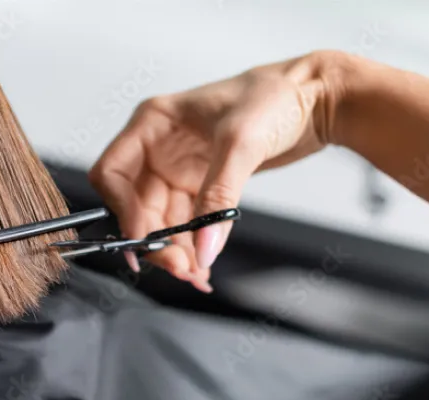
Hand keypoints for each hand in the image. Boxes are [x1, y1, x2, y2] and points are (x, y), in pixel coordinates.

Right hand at [90, 52, 335, 290]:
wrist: (316, 99)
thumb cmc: (274, 98)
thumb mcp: (240, 143)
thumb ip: (218, 197)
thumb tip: (203, 248)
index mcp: (153, 124)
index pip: (112, 173)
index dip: (121, 210)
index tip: (142, 240)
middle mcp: (157, 147)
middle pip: (134, 205)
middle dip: (153, 239)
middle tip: (180, 267)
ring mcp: (177, 167)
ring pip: (158, 219)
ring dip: (172, 248)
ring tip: (195, 273)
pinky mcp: (199, 184)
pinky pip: (183, 222)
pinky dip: (190, 245)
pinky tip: (203, 265)